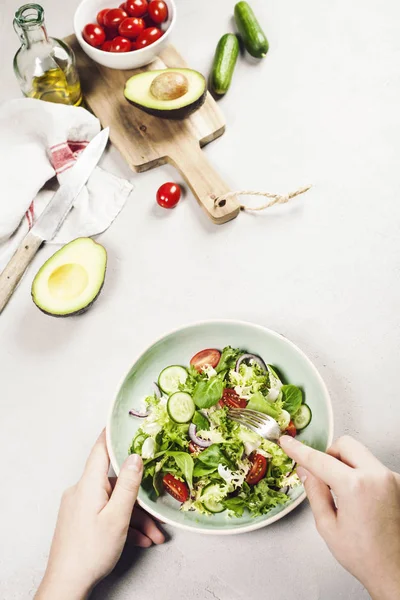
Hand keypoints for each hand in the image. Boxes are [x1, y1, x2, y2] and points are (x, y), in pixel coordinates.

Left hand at [35, 430, 164, 599]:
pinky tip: (140, 540)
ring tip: (154, 536)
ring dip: (136, 518)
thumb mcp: (117, 517)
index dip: (113, 435)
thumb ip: (128, 485)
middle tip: (158, 511)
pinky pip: (106, 514)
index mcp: (88, 485)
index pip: (101, 450)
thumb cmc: (90, 552)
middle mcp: (81, 491)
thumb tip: (135, 457)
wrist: (67, 584)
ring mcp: (80, 507)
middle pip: (115, 483)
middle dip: (139, 498)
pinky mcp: (80, 521)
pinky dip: (123, 525)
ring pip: (114, 503)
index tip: (124, 423)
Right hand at [280, 435, 399, 599]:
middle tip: (323, 475)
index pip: (320, 460)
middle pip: (345, 445)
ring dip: (346, 465)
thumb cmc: (365, 556)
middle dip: (329, 455)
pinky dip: (360, 473)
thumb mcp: (328, 526)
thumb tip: (306, 471)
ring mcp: (391, 478)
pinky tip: (359, 499)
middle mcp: (377, 476)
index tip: (288, 443)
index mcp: (355, 486)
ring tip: (344, 493)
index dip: (299, 450)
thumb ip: (315, 492)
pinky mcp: (398, 483)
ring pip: (360, 454)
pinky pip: (372, 466)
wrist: (394, 571)